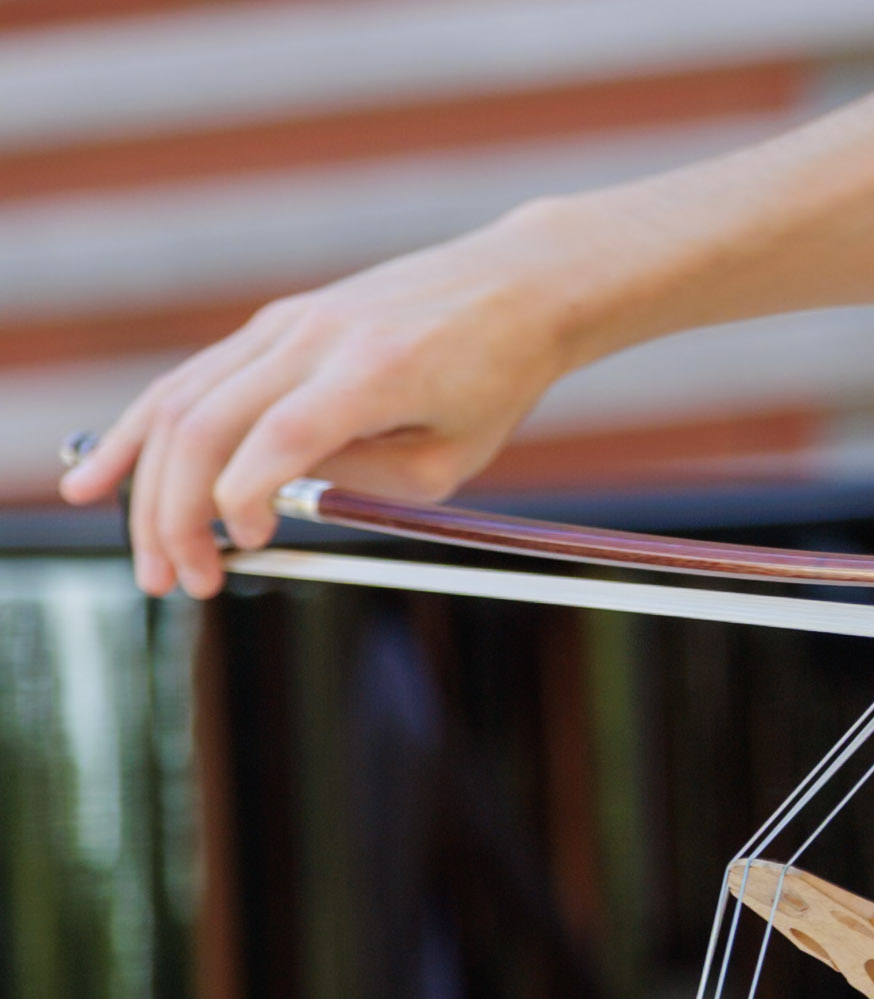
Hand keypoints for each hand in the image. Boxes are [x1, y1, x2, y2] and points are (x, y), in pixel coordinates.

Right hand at [58, 199, 622, 598]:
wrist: (513, 288)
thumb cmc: (495, 382)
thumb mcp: (452, 458)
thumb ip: (364, 484)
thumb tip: (273, 505)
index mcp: (374, 370)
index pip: (279, 437)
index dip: (244, 499)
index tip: (246, 549)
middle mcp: (317, 336)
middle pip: (209, 422)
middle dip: (175, 513)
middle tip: (177, 581)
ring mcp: (288, 322)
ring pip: (183, 397)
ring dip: (146, 482)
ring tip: (142, 555)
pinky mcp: (275, 322)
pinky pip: (195, 378)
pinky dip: (147, 431)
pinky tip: (106, 472)